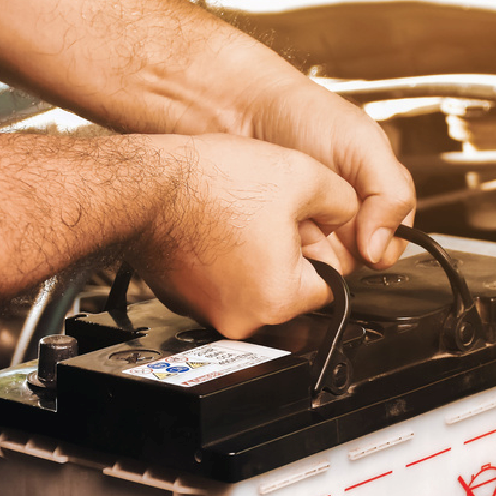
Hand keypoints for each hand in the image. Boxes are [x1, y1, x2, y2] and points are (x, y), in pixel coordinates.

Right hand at [131, 134, 359, 338]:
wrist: (145, 187)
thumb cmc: (210, 185)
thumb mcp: (303, 176)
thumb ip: (345, 201)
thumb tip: (350, 213)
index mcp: (280, 298)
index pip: (331, 285)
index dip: (325, 249)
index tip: (311, 228)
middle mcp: (245, 319)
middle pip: (292, 289)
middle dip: (291, 254)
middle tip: (272, 218)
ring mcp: (211, 315)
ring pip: (257, 288)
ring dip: (258, 258)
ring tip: (241, 220)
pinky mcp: (187, 303)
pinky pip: (223, 287)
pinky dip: (226, 263)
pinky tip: (218, 230)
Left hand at [244, 76, 415, 268]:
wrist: (245, 111)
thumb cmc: (305, 117)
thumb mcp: (364, 144)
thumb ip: (390, 192)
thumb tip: (382, 248)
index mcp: (377, 197)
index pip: (393, 243)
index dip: (381, 247)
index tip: (363, 239)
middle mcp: (348, 218)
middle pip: (358, 262)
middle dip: (341, 248)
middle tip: (325, 220)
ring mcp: (314, 231)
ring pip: (325, 267)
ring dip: (314, 250)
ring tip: (300, 219)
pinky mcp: (282, 240)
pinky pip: (292, 263)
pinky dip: (286, 249)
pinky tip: (278, 226)